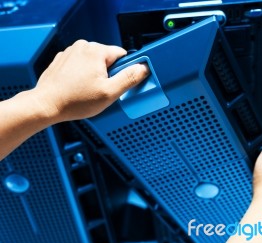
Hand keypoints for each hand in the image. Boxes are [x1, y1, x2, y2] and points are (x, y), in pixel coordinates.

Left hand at [34, 40, 148, 121]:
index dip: (124, 71)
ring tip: (88, 90)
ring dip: (96, 74)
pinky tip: (79, 87)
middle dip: (109, 74)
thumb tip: (143, 68)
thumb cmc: (74, 100)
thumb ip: (129, 79)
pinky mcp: (63, 59)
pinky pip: (82, 64)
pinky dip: (83, 75)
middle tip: (102, 90)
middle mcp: (82, 46)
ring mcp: (71, 52)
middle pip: (108, 58)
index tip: (118, 83)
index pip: (122, 55)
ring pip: (95, 62)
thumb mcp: (109, 93)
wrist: (46, 105)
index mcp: (96, 51)